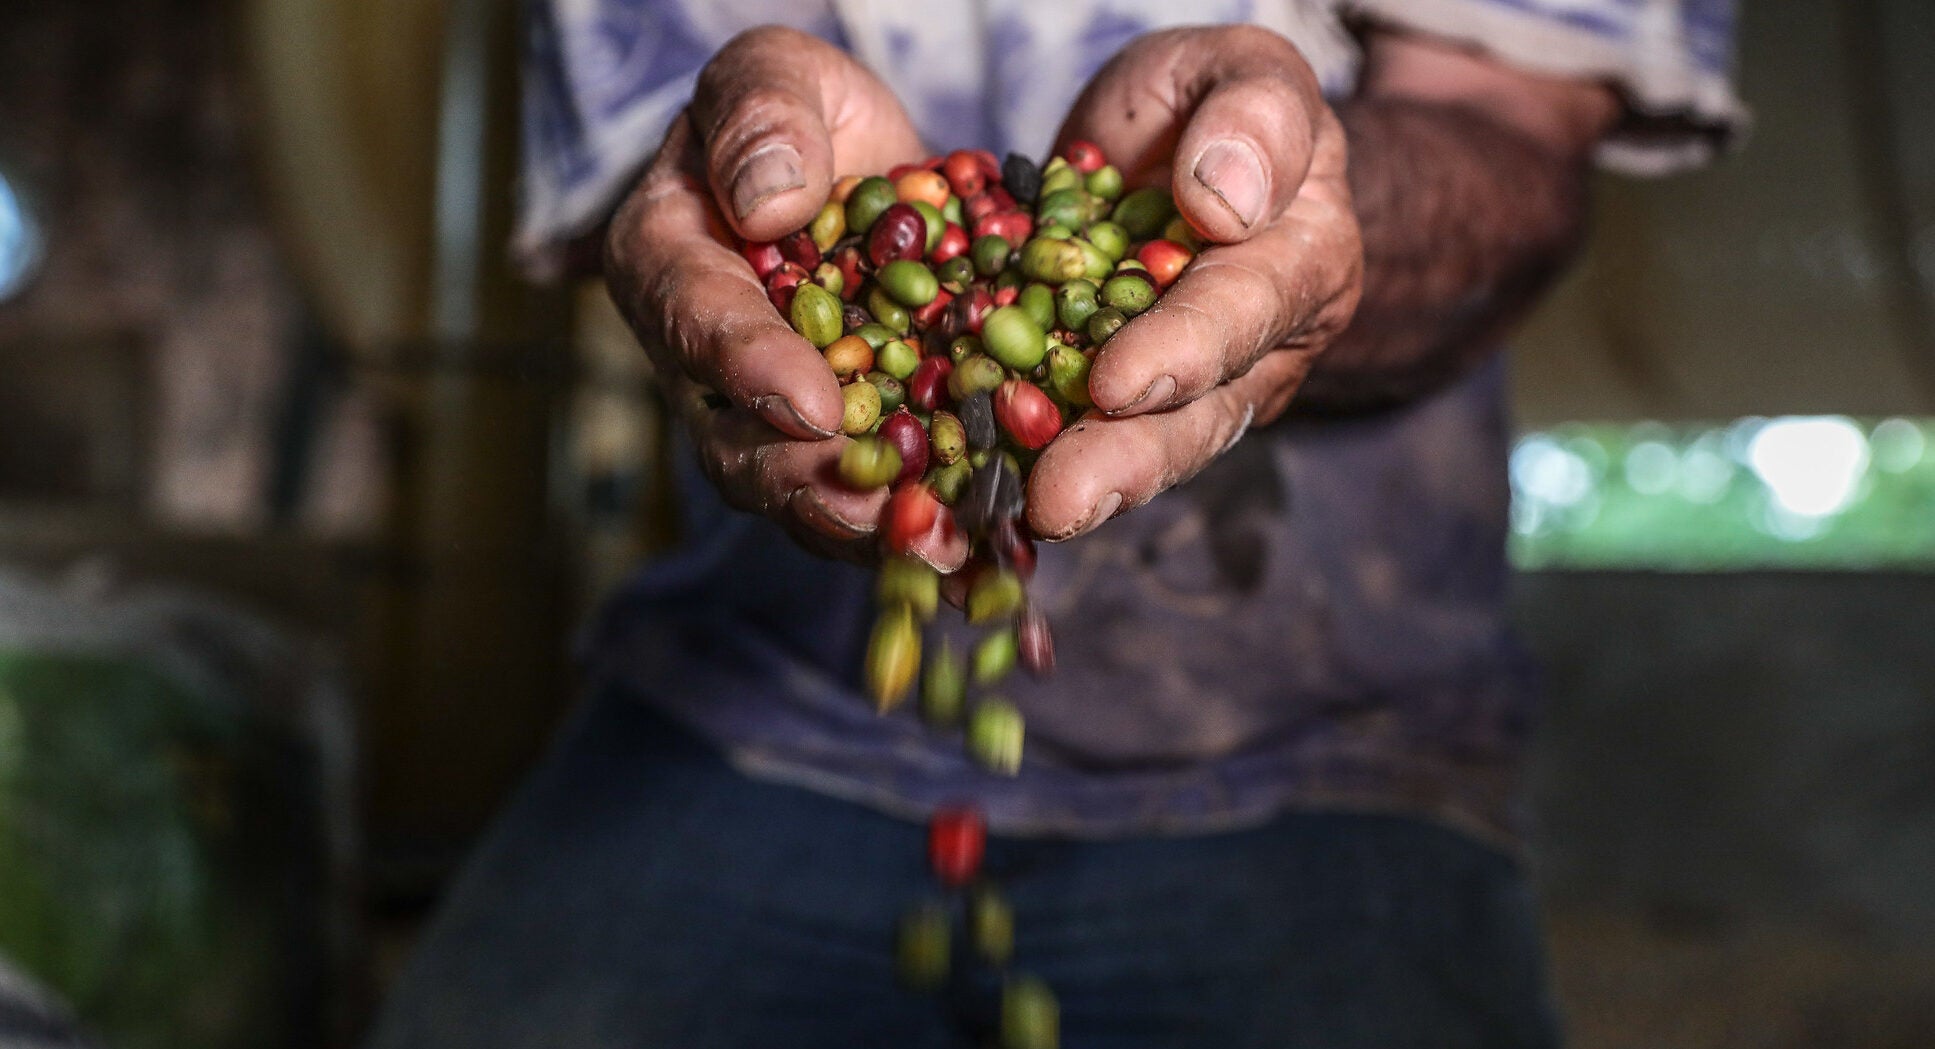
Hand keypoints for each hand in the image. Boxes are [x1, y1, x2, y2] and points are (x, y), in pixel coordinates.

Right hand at [604, 27, 961, 565]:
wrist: (845, 164)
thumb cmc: (794, 112)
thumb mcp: (775, 77)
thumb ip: (761, 117)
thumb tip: (769, 201)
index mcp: (669, 265)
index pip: (698, 324)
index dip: (752, 371)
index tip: (813, 406)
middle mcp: (709, 364)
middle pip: (741, 443)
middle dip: (811, 485)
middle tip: (877, 513)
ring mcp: (776, 416)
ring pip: (806, 490)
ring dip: (870, 528)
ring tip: (940, 547)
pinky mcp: (849, 441)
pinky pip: (876, 494)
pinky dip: (926, 521)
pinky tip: (986, 546)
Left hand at [1025, 27, 1363, 540]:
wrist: (1183, 143)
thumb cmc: (1220, 102)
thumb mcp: (1245, 72)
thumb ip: (1252, 116)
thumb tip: (1222, 199)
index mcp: (1297, 267)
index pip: (1240, 315)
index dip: (1181, 353)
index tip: (1117, 384)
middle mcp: (1249, 352)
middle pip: (1191, 418)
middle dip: (1122, 463)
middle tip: (1058, 502)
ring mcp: (1181, 390)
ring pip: (1132, 448)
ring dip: (1069, 486)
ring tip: (1010, 518)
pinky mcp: (1106, 401)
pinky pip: (1065, 435)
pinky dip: (1013, 461)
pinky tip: (960, 489)